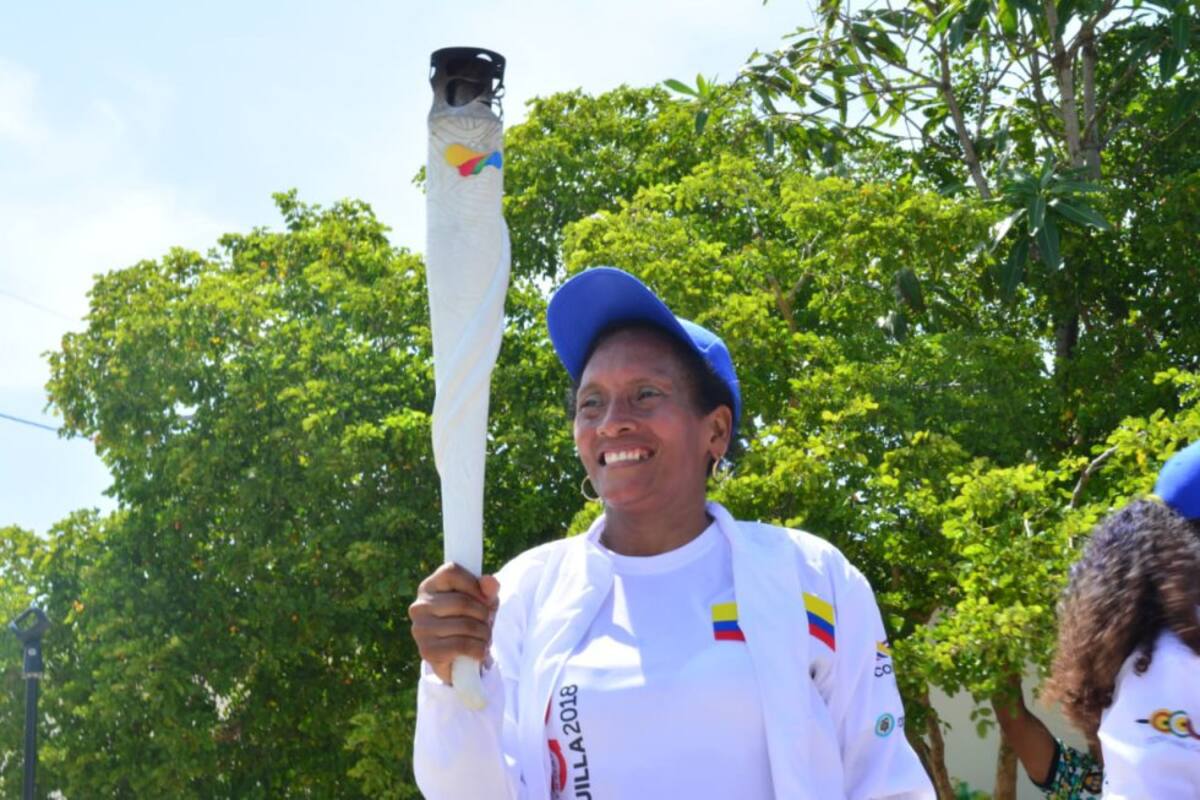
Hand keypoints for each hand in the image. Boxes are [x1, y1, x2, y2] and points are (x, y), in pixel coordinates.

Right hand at [408, 563, 499, 684]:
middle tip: (487, 622)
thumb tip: (490, 583)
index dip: (473, 584)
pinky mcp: (427, 651)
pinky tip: (479, 650)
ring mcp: (421, 629)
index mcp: (430, 586)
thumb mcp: (483, 601)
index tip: (484, 597)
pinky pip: (462, 645)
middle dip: (483, 614)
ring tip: (484, 637)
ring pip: (465, 625)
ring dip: (484, 633)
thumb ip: (488, 589)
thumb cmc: (470, 620)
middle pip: (462, 601)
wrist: (460, 658)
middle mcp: (420, 606)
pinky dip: (479, 649)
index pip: (451, 572)